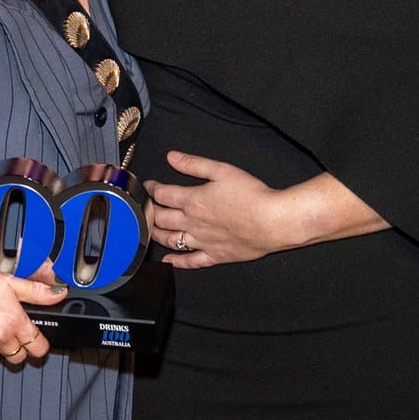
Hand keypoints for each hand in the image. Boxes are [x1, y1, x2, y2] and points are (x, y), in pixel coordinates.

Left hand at [145, 152, 296, 268]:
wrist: (273, 221)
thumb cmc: (252, 194)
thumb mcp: (222, 170)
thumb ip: (194, 164)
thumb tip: (172, 157)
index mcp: (193, 200)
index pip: (163, 194)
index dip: (152, 189)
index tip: (148, 186)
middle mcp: (193, 223)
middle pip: (161, 219)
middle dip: (150, 211)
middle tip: (146, 208)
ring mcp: (202, 242)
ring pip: (170, 240)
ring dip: (156, 235)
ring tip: (150, 229)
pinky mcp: (215, 256)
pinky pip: (190, 261)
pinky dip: (176, 262)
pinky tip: (168, 260)